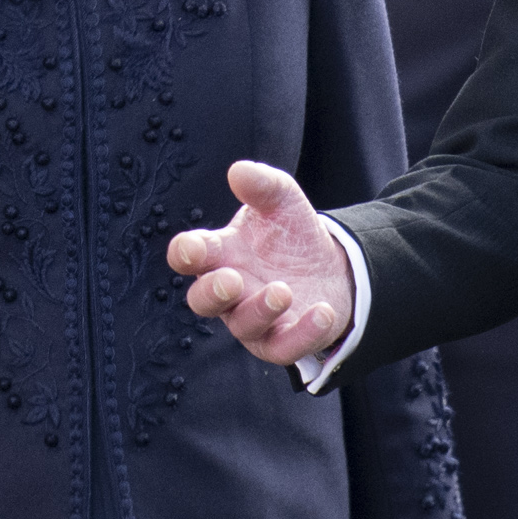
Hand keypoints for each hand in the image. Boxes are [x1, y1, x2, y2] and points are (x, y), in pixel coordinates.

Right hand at [168, 160, 352, 367]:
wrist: (331, 267)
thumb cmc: (290, 235)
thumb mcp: (282, 201)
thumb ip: (262, 185)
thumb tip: (239, 171)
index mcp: (220, 254)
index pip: (188, 255)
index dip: (186, 253)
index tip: (194, 249)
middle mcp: (229, 291)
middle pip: (203, 300)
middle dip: (213, 292)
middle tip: (233, 279)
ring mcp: (253, 320)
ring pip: (243, 326)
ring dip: (260, 310)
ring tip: (284, 290)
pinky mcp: (281, 341)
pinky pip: (284, 348)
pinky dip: (302, 334)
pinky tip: (322, 312)